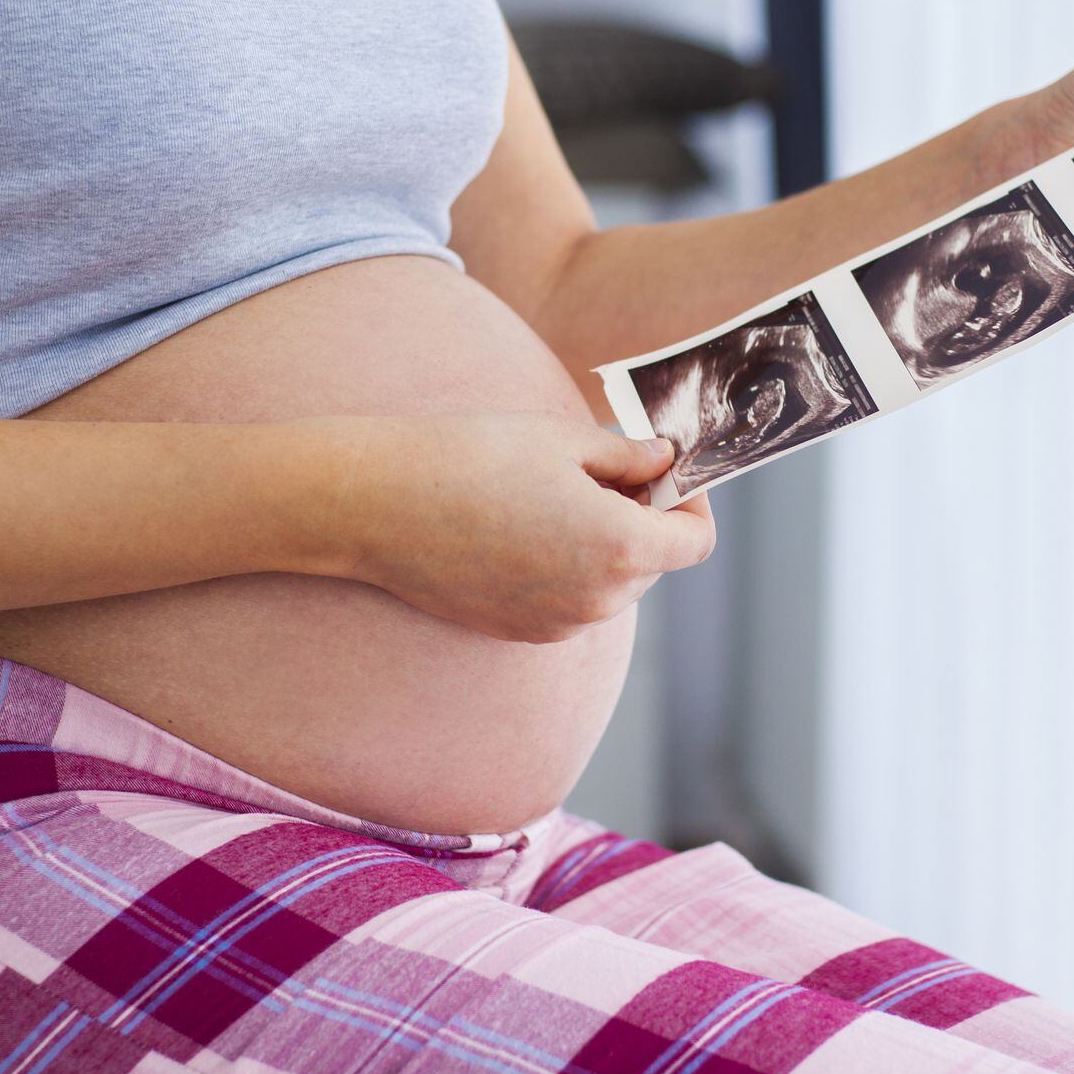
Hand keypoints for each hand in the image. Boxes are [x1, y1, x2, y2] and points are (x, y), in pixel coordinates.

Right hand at [326, 412, 715, 642]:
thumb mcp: (564, 441)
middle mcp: (598, 601)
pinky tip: (518, 529)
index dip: (689, 503)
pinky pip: (568, 601)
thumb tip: (664, 463)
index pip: (695, 541)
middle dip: (641, 518)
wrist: (377, 505)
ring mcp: (558, 624)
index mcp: (620, 548)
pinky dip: (564, 569)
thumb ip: (629, 458)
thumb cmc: (470, 459)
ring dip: (601, 545)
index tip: (663, 474)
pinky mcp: (520, 631)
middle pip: (652, 563)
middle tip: (599, 470)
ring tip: (549, 497)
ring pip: (610, 585)